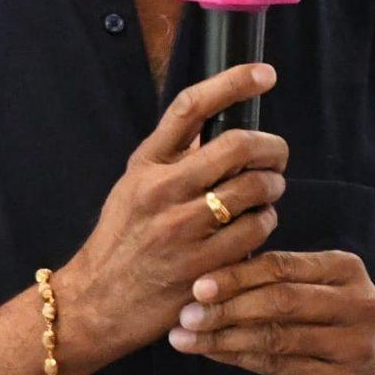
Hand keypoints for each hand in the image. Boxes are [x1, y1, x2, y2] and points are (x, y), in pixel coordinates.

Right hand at [56, 62, 288, 368]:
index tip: (265, 73)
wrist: (98, 302)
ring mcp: (183, 230)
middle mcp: (162, 191)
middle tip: (277, 155)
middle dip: (271, 148)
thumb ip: (171, 156)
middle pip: (237, 146)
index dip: (233, 83)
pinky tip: (254, 227)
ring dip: (271, 189)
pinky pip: (255, 232)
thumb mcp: (133, 187)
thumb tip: (213, 123)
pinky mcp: (202, 265)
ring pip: (254, 190)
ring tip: (265, 195)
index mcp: (146, 164)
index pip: (191, 107)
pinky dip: (264, 224)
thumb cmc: (120, 241)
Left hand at [166, 248, 374, 374]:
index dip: (237, 275)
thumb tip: (207, 274)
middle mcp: (357, 303)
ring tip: (186, 337)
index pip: (283, 266)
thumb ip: (277, 279)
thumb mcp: (320, 288)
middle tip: (186, 314)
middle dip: (227, 307)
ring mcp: (353, 345)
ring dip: (224, 337)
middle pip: (280, 301)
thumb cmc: (336, 320)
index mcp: (346, 269)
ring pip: (276, 338)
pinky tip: (213, 353)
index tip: (197, 284)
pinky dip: (240, 359)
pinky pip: (279, 368)